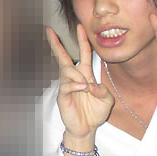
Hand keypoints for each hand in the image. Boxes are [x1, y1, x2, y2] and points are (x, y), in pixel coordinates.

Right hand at [46, 25, 113, 142]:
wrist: (86, 129)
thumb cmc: (95, 113)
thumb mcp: (107, 100)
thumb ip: (103, 91)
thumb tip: (91, 85)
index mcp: (85, 75)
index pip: (83, 54)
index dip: (82, 40)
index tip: (80, 26)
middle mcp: (74, 78)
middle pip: (62, 57)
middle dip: (56, 43)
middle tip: (49, 30)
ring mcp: (66, 86)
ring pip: (66, 71)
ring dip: (77, 76)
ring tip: (85, 87)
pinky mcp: (62, 96)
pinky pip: (66, 85)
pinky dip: (75, 85)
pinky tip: (82, 89)